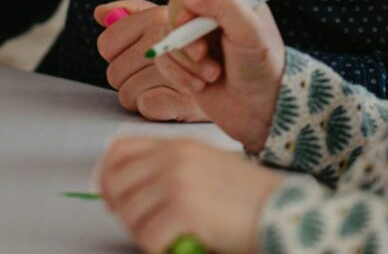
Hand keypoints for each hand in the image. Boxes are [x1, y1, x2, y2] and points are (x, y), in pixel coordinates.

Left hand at [95, 0, 208, 121]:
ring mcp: (175, 69)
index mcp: (154, 17)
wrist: (233, 77)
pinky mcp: (184, 100)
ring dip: (140, 96)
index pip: (106, 44)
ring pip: (127, 94)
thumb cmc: (190, 47)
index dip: (116, 55)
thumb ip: (130, 13)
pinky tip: (171, 99)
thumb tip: (100, 13)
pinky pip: (146, 106)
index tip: (134, 57)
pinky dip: (155, 107)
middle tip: (150, 76)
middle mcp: (164, 38)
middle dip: (127, 79)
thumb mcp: (161, 19)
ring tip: (163, 87)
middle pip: (114, 73)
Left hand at [99, 136, 284, 253]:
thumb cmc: (247, 196)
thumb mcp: (205, 166)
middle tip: (140, 225)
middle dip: (121, 208)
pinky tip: (176, 245)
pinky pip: (148, 235)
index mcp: (177, 144)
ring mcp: (176, 181)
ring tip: (164, 238)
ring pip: (129, 212)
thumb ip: (169, 169)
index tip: (109, 195)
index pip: (120, 149)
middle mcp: (173, 157)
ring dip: (142, 232)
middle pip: (116, 181)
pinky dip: (157, 247)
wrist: (280, 210)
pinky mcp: (184, 209)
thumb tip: (129, 188)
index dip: (107, 174)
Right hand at [157, 0, 284, 151]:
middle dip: (186, 34)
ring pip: (168, 34)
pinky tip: (199, 86)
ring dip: (186, 60)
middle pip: (177, 6)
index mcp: (232, 0)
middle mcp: (211, 17)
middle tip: (201, 54)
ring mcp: (196, 40)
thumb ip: (225, 5)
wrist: (261, 113)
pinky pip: (163, 58)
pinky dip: (178, 74)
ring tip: (212, 76)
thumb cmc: (263, 69)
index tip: (194, 19)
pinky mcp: (184, 64)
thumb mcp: (251, 32)